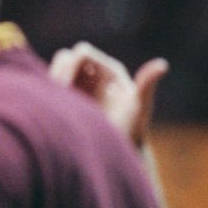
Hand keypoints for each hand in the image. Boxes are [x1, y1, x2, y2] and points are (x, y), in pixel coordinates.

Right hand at [49, 41, 167, 146]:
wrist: (115, 155)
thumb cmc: (130, 132)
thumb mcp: (138, 108)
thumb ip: (146, 85)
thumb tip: (163, 64)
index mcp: (109, 71)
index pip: (81, 52)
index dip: (70, 65)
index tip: (64, 87)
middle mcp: (93, 75)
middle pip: (65, 58)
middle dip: (57, 73)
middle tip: (55, 96)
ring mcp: (78, 87)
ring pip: (53, 72)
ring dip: (49, 84)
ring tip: (52, 104)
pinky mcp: (66, 100)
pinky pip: (48, 88)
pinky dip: (45, 93)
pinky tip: (48, 109)